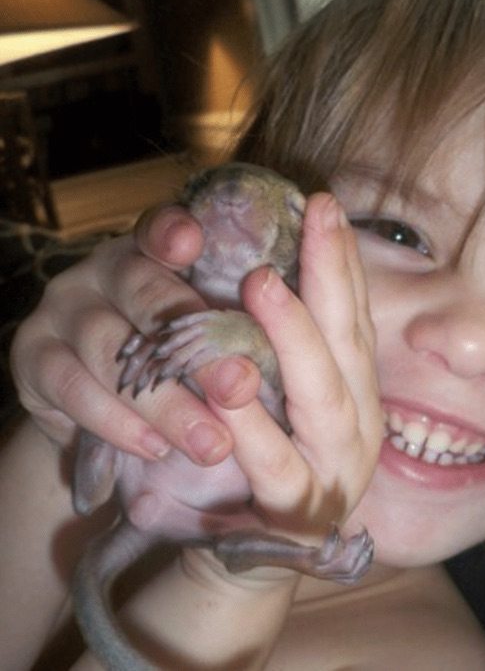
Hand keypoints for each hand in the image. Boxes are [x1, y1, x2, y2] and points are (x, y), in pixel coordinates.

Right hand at [10, 204, 251, 463]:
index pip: (158, 227)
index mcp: (152, 252)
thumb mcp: (200, 343)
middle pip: (144, 294)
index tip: (191, 243)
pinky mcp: (34, 356)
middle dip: (197, 347)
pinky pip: (74, 388)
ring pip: (110, 349)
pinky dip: (120, 423)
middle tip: (240, 387)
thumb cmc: (170, 363)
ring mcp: (63, 308)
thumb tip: (260, 368)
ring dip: (165, 402)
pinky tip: (157, 447)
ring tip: (211, 442)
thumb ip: (225, 337)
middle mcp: (104, 269)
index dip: (171, 231)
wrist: (98, 406)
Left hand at [206, 193, 382, 539]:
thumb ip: (292, 342)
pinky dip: (253, 423)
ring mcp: (334, 470)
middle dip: (332, 276)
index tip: (327, 205)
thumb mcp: (287, 393)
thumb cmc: (268, 455)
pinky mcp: (296, 512)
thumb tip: (274, 260)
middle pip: (349, 342)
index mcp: (356, 392)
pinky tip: (231, 382)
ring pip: (321, 397)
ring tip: (262, 282)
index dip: (344, 260)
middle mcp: (357, 424)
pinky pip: (275, 465)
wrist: (250, 553)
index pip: (356, 316)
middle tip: (316, 216)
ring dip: (294, 336)